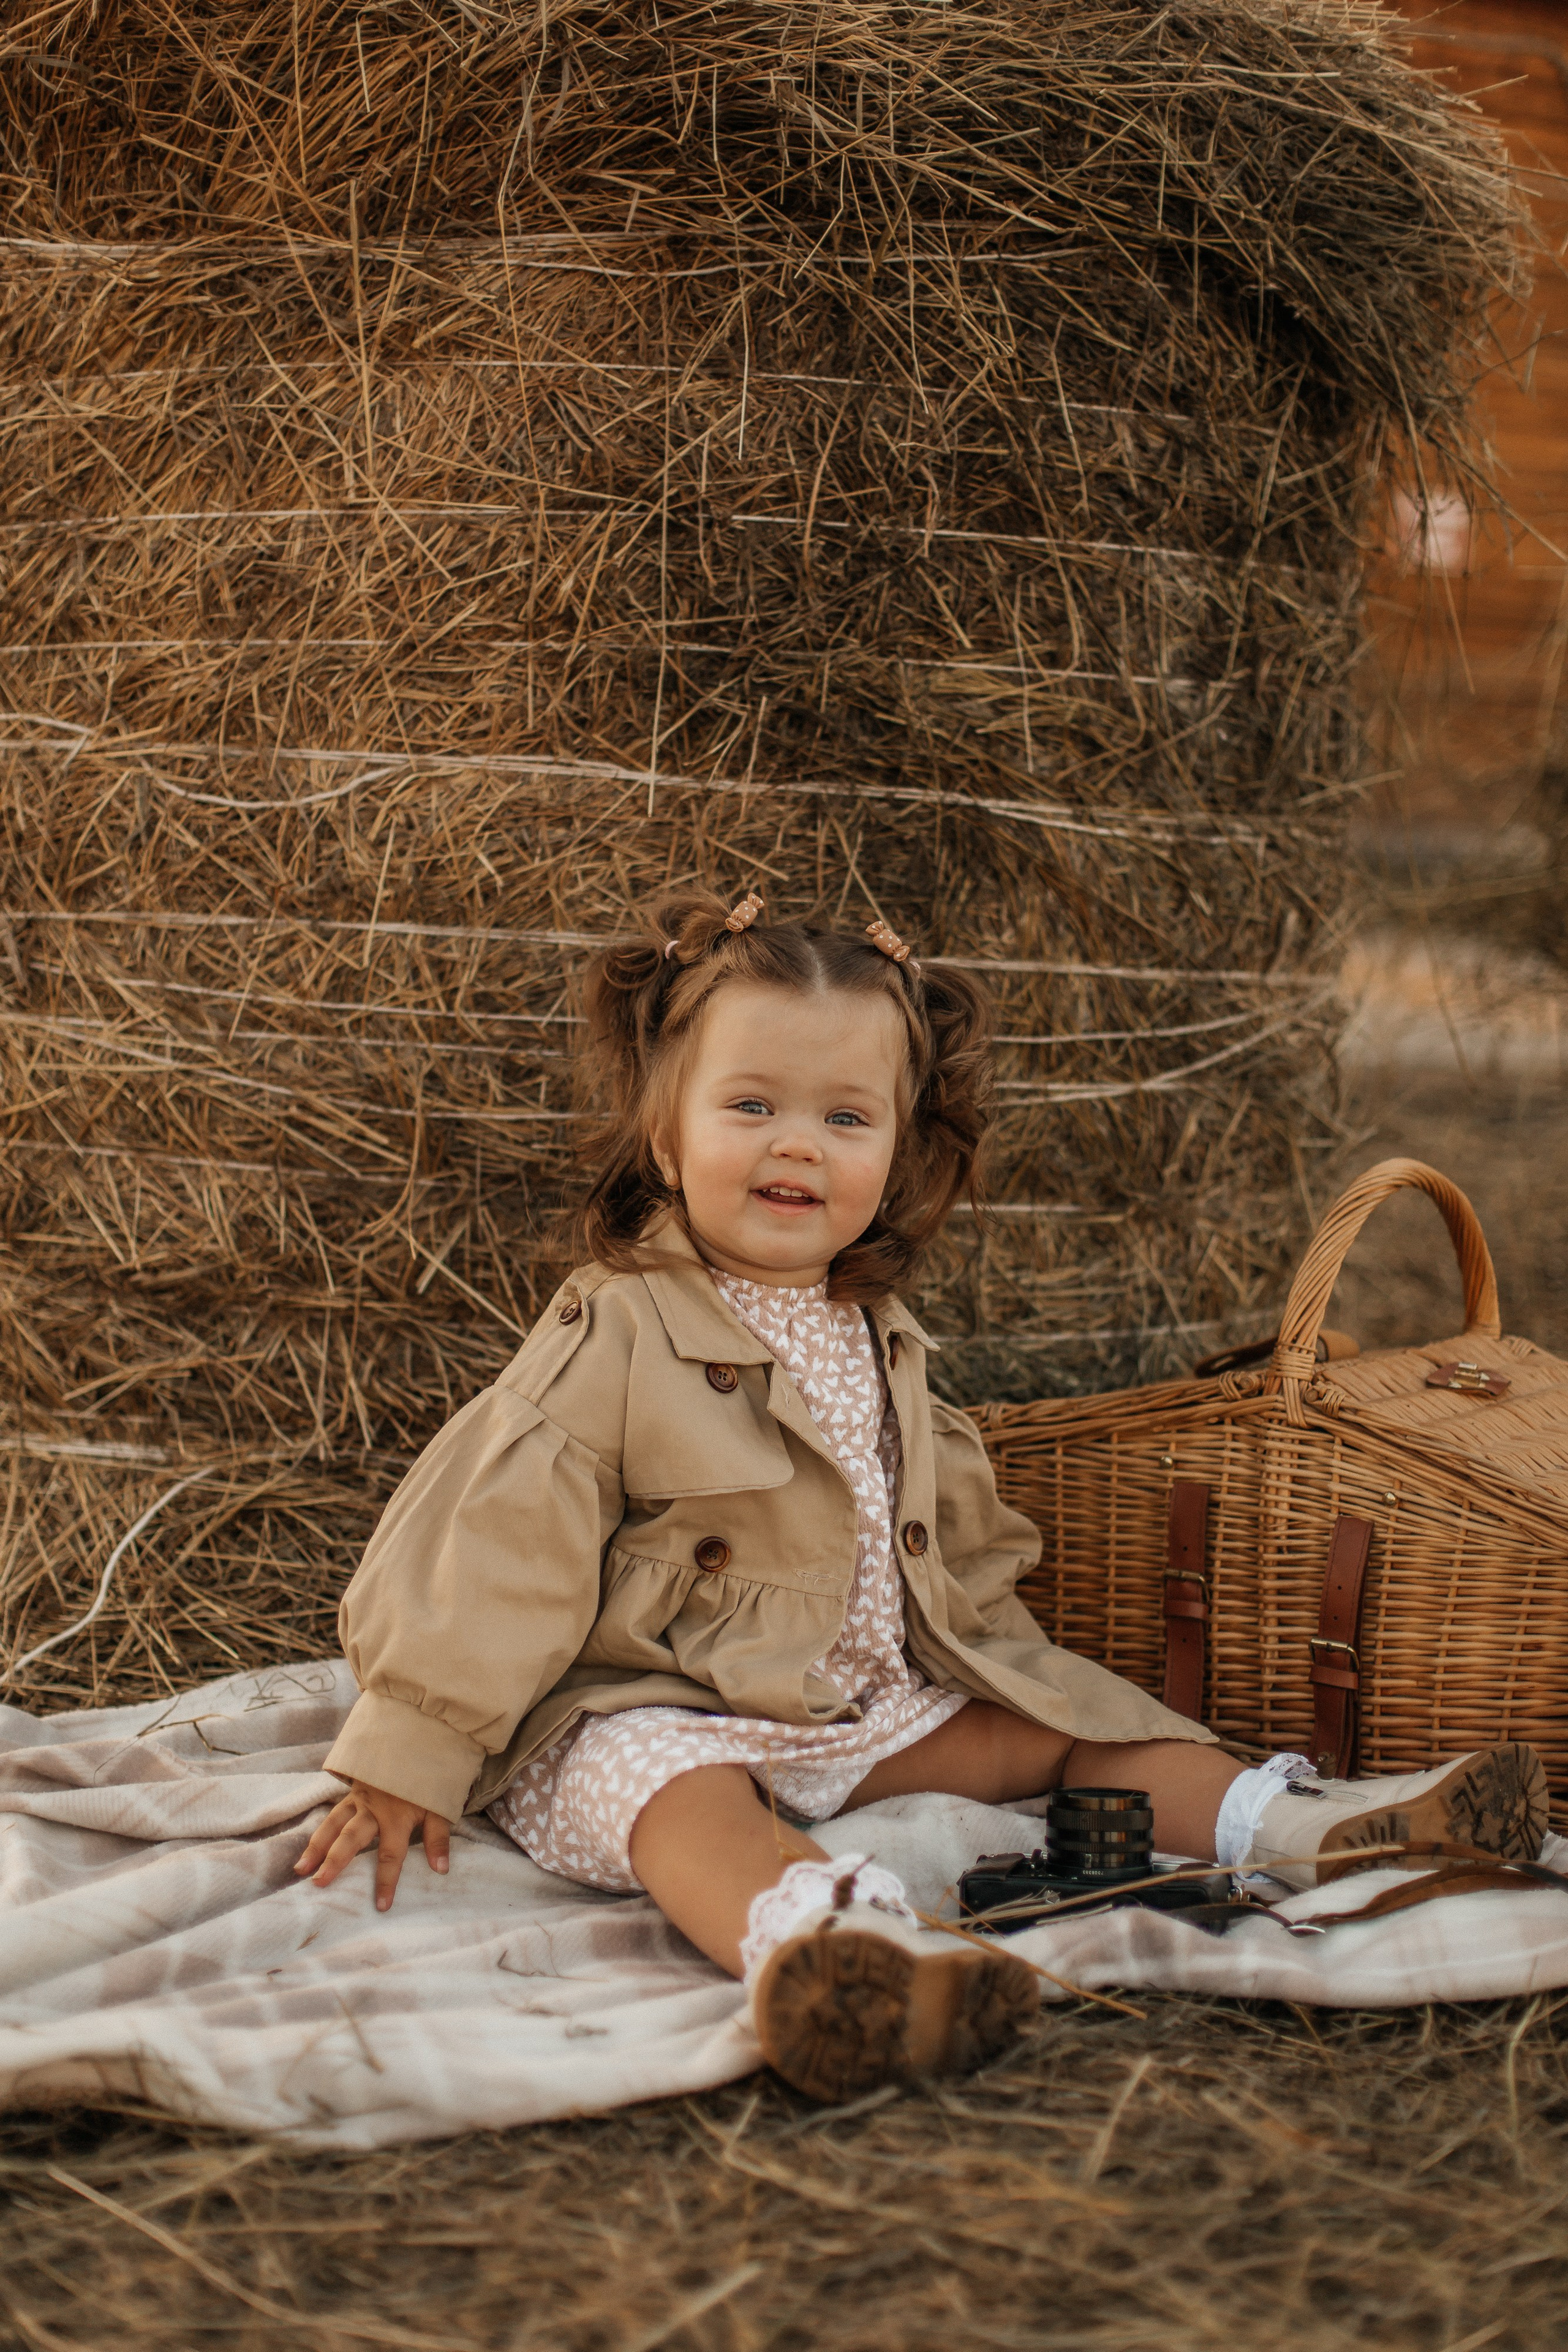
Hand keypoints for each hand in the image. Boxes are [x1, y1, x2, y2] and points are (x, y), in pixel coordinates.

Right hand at [295, 1780, 450, 1910]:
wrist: (417, 1738)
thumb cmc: (429, 1778)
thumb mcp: (440, 1806)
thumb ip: (438, 1838)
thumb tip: (441, 1869)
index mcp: (396, 1817)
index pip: (390, 1855)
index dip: (386, 1881)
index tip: (381, 1906)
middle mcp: (373, 1810)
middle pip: (351, 1839)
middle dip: (334, 1861)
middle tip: (318, 1883)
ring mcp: (358, 1800)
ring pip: (333, 1825)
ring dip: (316, 1847)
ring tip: (300, 1870)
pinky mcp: (351, 1792)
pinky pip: (332, 1813)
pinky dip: (318, 1831)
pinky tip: (305, 1848)